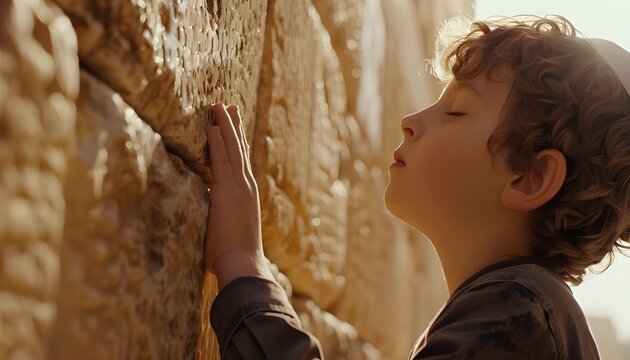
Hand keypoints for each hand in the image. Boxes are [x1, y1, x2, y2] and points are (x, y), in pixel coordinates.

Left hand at [205, 103, 272, 288]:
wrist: (243, 264)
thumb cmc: (233, 255)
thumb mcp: (229, 228)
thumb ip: (221, 216)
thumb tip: (211, 215)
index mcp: (245, 195)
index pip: (240, 162)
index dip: (237, 142)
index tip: (232, 126)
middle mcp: (245, 186)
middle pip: (239, 150)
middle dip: (234, 126)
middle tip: (229, 106)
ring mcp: (239, 187)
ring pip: (232, 150)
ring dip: (226, 127)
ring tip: (220, 106)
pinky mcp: (228, 192)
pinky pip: (222, 161)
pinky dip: (219, 143)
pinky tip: (213, 127)